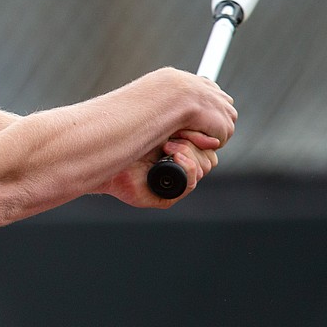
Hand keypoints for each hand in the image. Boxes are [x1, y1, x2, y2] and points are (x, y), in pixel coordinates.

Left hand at [102, 130, 221, 207]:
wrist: (110, 153)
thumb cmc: (134, 141)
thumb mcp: (167, 131)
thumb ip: (191, 133)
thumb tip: (215, 141)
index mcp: (182, 155)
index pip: (209, 150)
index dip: (203, 138)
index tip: (187, 128)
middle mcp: (180, 171)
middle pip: (209, 160)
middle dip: (195, 144)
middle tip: (172, 139)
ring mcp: (174, 185)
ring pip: (203, 169)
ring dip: (189, 153)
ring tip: (168, 146)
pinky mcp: (166, 197)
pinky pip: (189, 184)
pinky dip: (187, 168)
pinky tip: (175, 157)